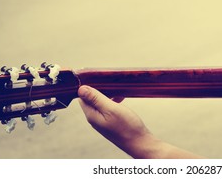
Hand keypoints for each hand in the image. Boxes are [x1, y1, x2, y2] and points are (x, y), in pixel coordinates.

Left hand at [78, 85, 203, 158]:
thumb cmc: (127, 127)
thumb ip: (96, 98)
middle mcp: (94, 118)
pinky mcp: (110, 122)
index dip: (89, 86)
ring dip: (108, 95)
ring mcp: (102, 121)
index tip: (99, 79)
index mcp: (91, 115)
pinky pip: (107, 108)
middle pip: (91, 99)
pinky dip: (112, 101)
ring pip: (100, 103)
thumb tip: (81, 89)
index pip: (82, 97)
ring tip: (118, 90)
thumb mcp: (111, 109)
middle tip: (110, 83)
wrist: (140, 142)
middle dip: (100, 89)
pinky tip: (121, 98)